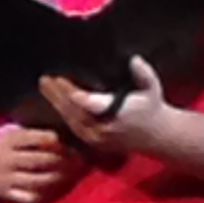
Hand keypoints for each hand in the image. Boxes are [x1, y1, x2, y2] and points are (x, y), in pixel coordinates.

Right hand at [0, 122, 84, 202]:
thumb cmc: (9, 145)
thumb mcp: (14, 131)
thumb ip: (35, 131)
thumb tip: (68, 136)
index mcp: (9, 139)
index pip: (40, 138)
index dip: (59, 141)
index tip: (68, 143)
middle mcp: (5, 159)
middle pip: (43, 161)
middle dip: (66, 161)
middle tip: (79, 160)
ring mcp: (5, 179)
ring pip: (40, 181)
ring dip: (61, 177)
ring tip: (72, 173)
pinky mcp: (7, 194)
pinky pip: (33, 197)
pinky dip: (48, 192)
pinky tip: (56, 185)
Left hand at [41, 55, 172, 160]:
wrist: (158, 135)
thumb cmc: (152, 107)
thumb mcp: (151, 87)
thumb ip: (142, 73)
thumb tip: (133, 59)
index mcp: (117, 114)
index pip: (90, 104)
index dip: (73, 92)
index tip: (60, 78)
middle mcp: (104, 128)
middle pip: (74, 111)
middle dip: (57, 94)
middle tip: (45, 78)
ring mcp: (96, 138)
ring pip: (70, 120)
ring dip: (56, 102)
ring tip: (45, 86)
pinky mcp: (92, 143)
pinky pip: (73, 127)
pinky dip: (63, 113)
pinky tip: (54, 101)